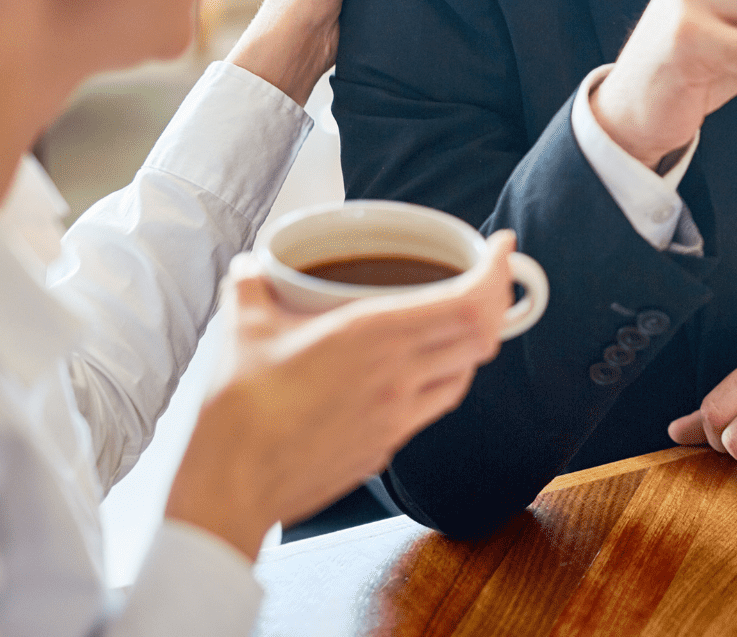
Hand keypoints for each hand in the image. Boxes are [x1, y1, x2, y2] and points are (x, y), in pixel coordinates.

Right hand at [164, 231, 515, 557]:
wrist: (233, 488)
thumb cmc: (239, 413)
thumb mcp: (242, 331)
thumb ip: (252, 287)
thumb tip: (253, 266)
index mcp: (373, 335)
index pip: (468, 302)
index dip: (497, 273)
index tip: (503, 248)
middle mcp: (398, 374)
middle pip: (481, 334)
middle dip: (496, 300)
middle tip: (488, 277)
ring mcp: (398, 414)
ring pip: (466, 371)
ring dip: (476, 341)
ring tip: (464, 319)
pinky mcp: (388, 445)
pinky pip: (438, 403)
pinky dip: (450, 376)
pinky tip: (431, 368)